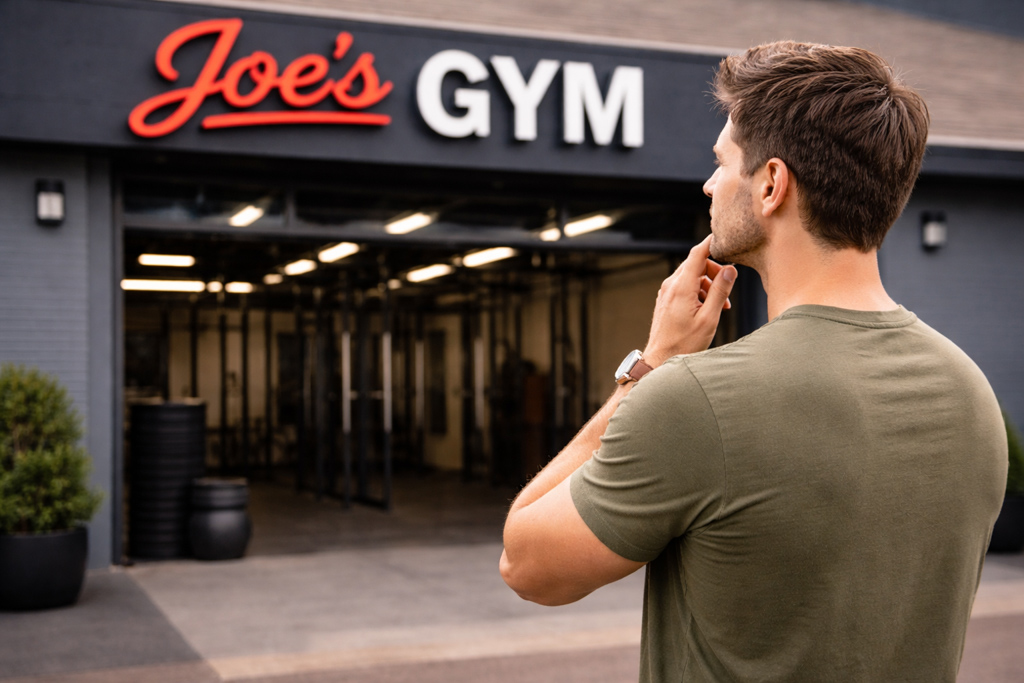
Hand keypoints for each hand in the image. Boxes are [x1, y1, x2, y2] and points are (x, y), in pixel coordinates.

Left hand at [642, 235, 736, 365]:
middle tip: (727, 288)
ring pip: (692, 275)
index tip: (725, 238)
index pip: (697, 253)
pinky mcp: (666, 299)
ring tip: (720, 304)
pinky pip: (685, 286)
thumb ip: (719, 292)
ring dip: (708, 284)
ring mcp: (666, 292)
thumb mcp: (709, 318)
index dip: (712, 242)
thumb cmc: (684, 343)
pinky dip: (699, 291)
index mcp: (681, 287)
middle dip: (714, 270)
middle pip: (696, 263)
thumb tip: (730, 270)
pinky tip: (707, 308)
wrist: (660, 359)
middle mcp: (671, 285)